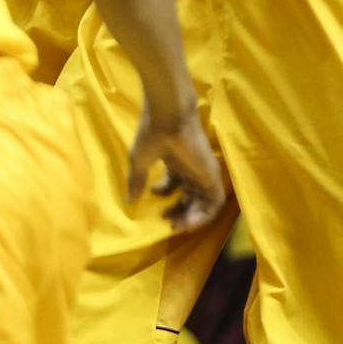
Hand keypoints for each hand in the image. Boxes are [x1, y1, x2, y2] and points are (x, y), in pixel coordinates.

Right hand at [126, 109, 224, 232]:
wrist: (168, 117)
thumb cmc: (152, 134)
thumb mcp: (139, 161)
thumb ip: (136, 181)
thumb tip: (129, 202)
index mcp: (176, 163)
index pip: (175, 186)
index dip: (164, 197)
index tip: (153, 201)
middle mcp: (191, 169)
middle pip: (190, 197)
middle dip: (178, 213)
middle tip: (167, 222)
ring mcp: (203, 174)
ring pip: (203, 203)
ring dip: (190, 219)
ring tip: (176, 226)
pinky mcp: (212, 177)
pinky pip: (214, 204)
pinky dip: (203, 216)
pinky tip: (188, 222)